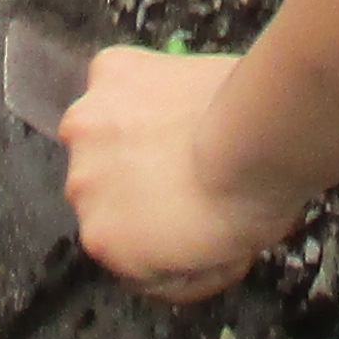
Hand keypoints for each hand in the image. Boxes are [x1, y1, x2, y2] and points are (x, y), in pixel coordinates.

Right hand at [59, 46, 297, 303]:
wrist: (259, 139)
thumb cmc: (248, 207)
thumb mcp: (215, 265)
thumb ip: (177, 267)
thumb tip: (177, 259)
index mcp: (101, 241)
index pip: (121, 242)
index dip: (158, 231)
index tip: (189, 217)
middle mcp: (79, 187)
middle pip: (106, 186)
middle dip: (139, 181)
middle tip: (189, 169)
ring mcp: (86, 125)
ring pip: (102, 132)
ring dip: (128, 132)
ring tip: (182, 126)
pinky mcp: (106, 71)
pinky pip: (116, 80)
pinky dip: (139, 84)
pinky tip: (175, 89)